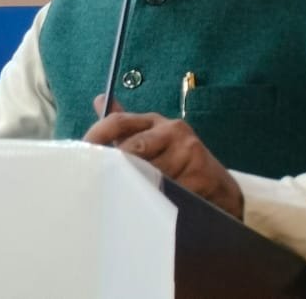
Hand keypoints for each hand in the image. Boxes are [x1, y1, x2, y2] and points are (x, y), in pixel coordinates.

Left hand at [85, 95, 244, 217]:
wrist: (223, 190)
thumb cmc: (179, 165)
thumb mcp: (152, 141)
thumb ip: (125, 127)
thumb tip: (99, 99)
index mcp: (157, 122)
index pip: (119, 121)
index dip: (97, 135)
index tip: (82, 152)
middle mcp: (174, 131)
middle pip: (132, 149)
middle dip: (116, 167)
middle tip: (102, 183)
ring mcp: (190, 152)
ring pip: (148, 173)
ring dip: (136, 188)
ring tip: (129, 199)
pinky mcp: (202, 175)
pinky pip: (168, 191)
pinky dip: (157, 200)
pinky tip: (154, 207)